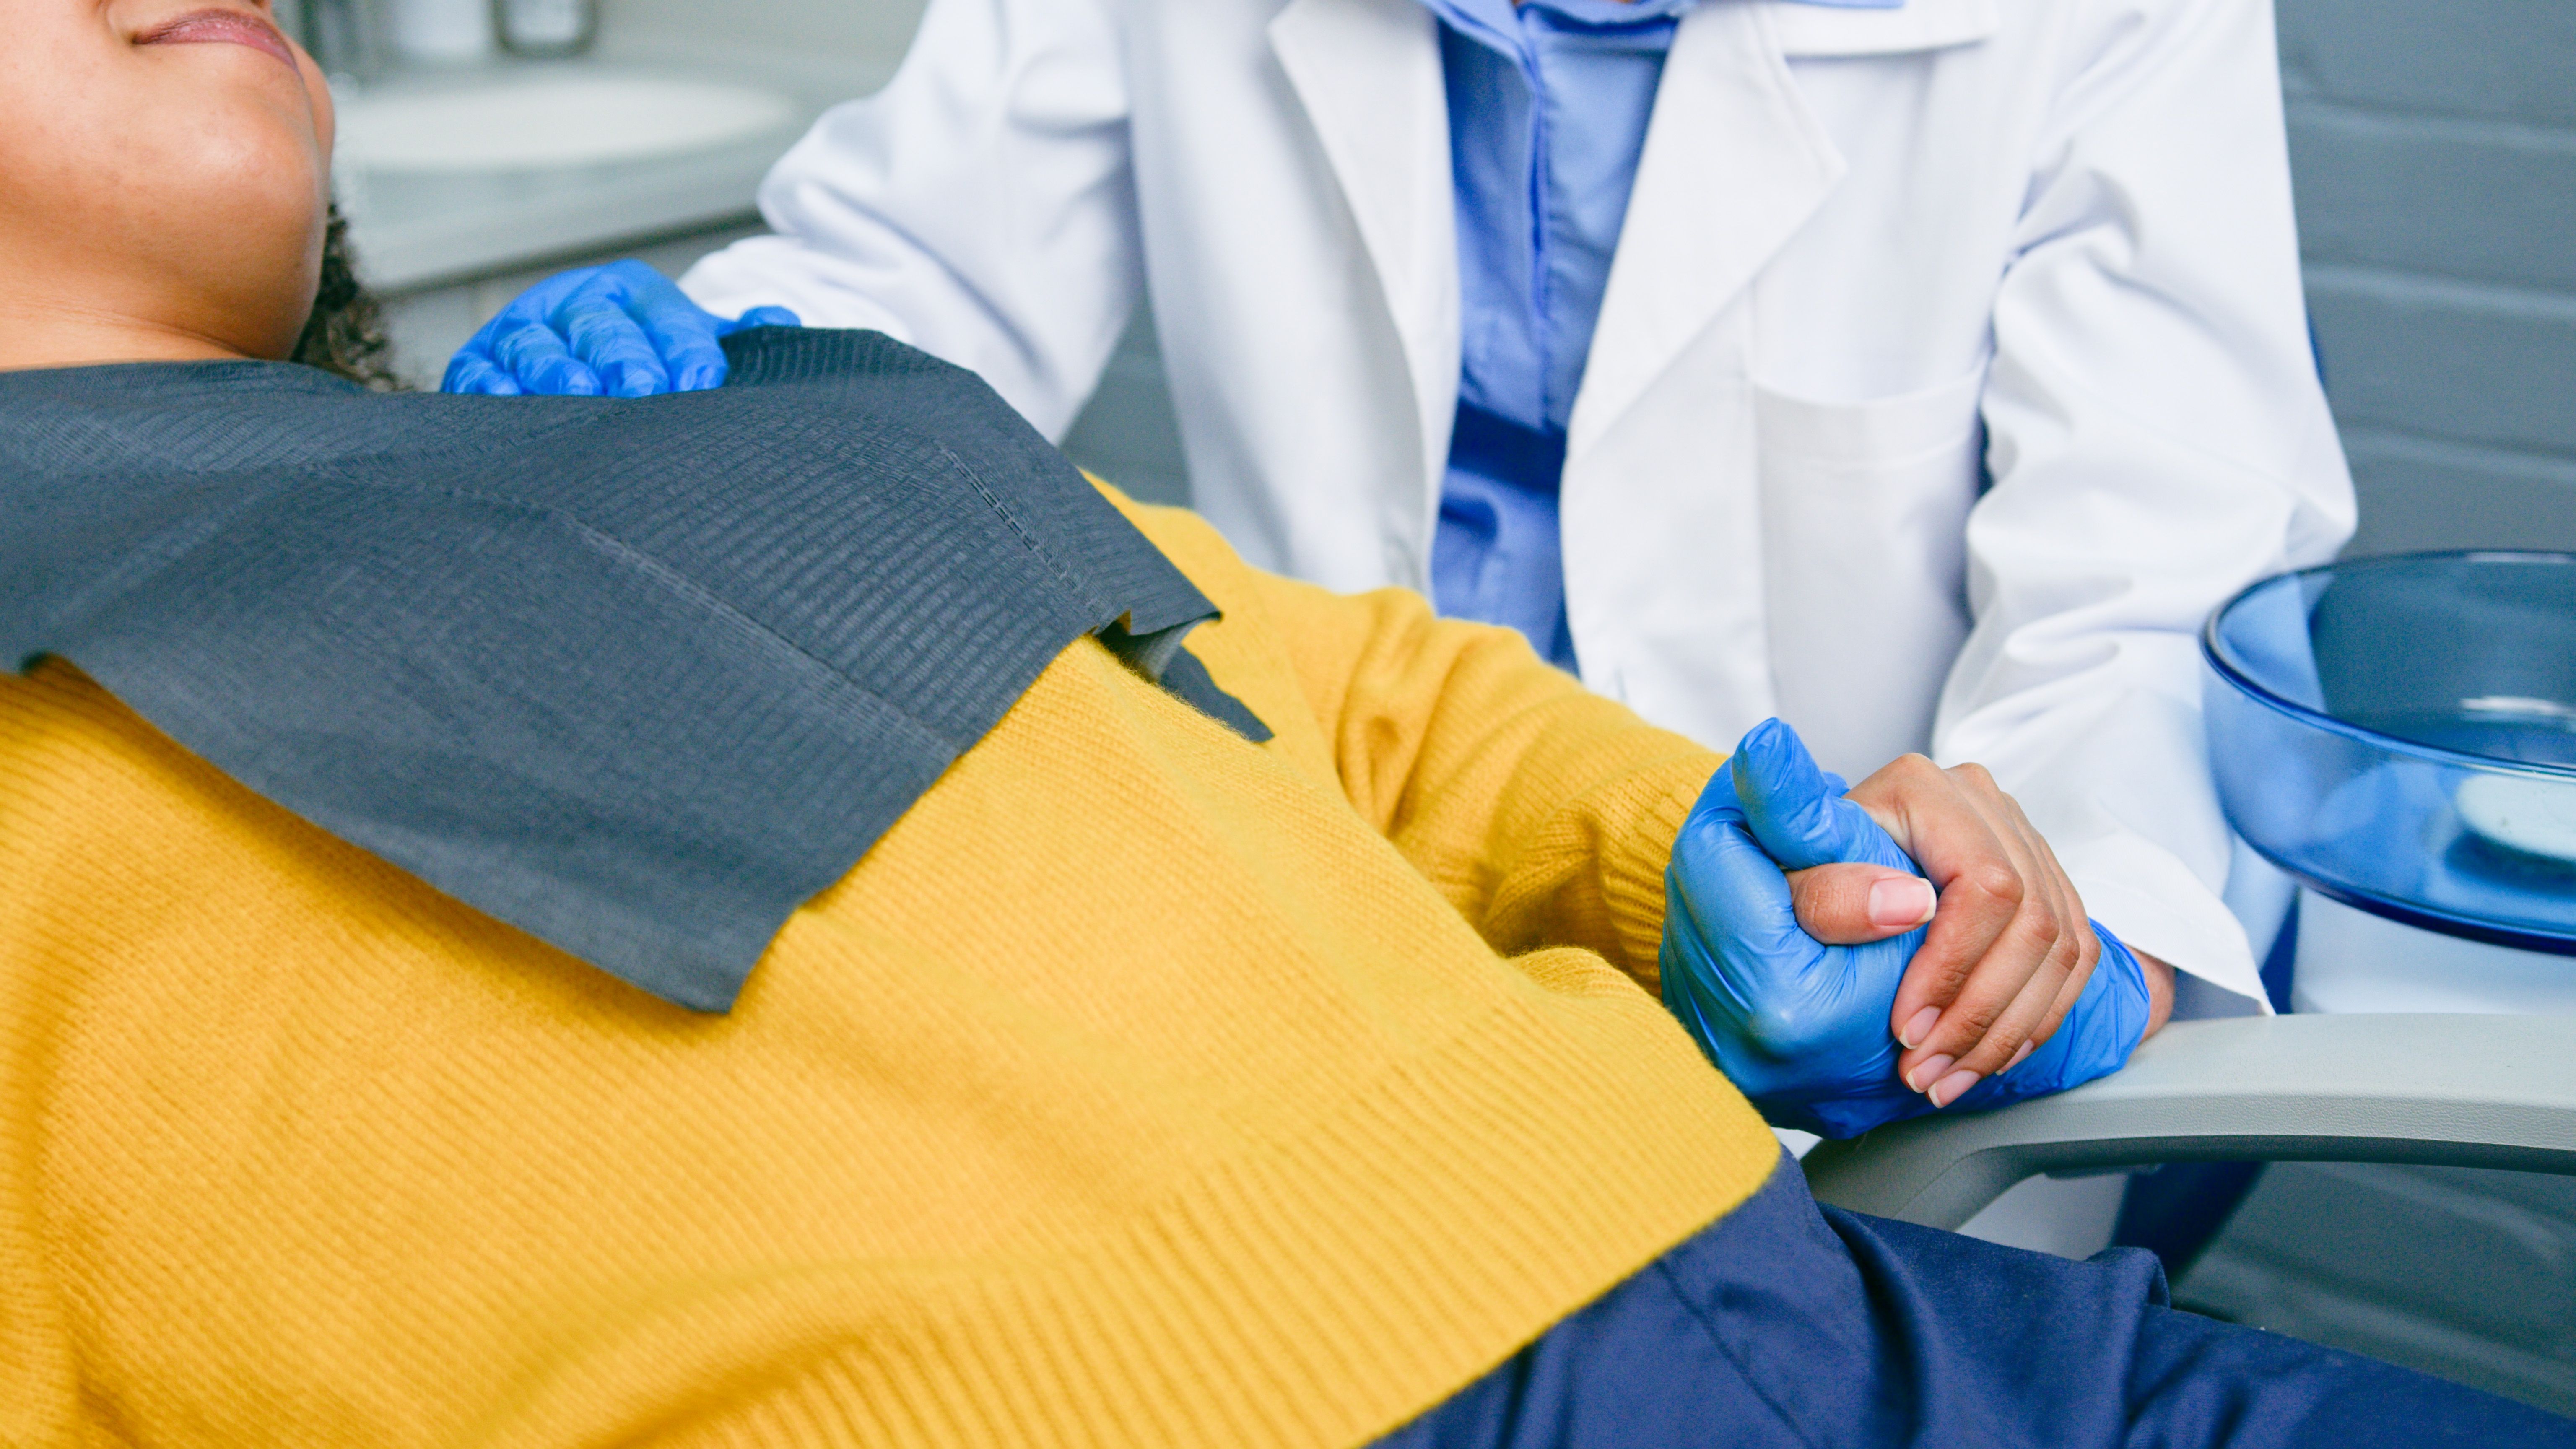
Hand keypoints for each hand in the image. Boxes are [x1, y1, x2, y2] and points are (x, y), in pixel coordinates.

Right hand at [443, 260, 801, 397]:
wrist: (577, 372)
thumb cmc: (646, 360)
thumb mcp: (689, 342)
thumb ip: (733, 337)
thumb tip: (778, 320)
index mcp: (632, 293)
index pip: (662, 313)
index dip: (683, 345)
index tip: (702, 379)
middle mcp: (576, 304)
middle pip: (600, 325)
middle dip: (623, 355)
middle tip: (644, 389)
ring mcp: (524, 331)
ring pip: (537, 344)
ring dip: (556, 367)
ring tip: (579, 392)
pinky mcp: (480, 362)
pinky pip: (481, 371)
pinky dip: (492, 387)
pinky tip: (508, 402)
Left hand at [1659, 719, 2158, 1137]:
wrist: (1792, 893)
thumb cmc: (1778, 889)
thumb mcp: (1774, 892)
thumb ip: (1823, 889)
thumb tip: (1910, 904)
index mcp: (1920, 789)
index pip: (1984, 884)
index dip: (1954, 968)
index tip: (1905, 1030)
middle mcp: (1980, 803)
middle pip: (2032, 922)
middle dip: (1979, 1013)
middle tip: (1923, 1072)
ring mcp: (2020, 840)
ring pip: (2059, 946)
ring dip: (2005, 1031)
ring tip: (1944, 1080)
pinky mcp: (2043, 882)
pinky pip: (2072, 959)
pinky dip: (2031, 1021)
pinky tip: (1983, 1059)